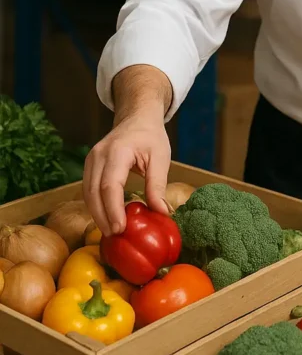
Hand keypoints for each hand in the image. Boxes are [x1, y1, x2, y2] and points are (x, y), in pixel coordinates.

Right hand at [83, 116, 170, 236]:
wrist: (137, 118)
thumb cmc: (150, 136)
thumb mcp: (161, 158)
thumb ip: (158, 185)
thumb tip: (161, 213)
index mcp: (117, 151)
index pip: (110, 185)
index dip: (113, 209)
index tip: (121, 228)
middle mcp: (99, 155)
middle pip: (94, 192)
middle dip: (103, 217)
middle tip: (115, 236)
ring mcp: (91, 160)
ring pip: (87, 193)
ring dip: (97, 214)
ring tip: (111, 232)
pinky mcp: (90, 166)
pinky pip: (88, 189)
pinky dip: (95, 205)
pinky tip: (106, 218)